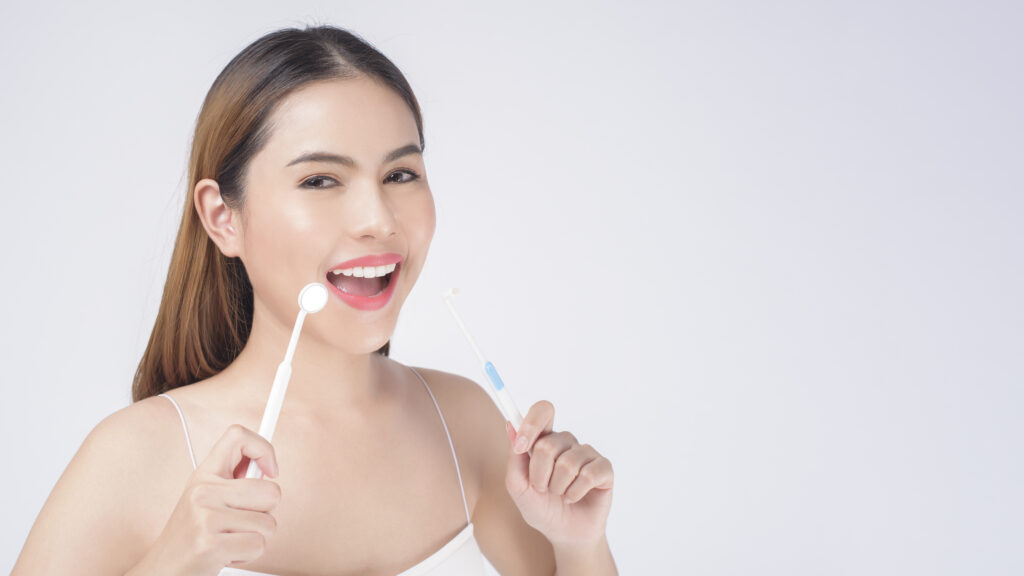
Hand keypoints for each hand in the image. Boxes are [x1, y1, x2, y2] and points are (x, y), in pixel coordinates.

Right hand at [139, 423, 281, 574]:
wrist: (163, 569)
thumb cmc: (191, 536)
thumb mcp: (206, 499)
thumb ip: (235, 483)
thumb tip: (269, 468)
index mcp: (204, 474)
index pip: (238, 436)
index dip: (264, 448)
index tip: (270, 471)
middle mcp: (203, 490)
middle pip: (271, 492)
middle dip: (266, 513)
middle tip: (243, 522)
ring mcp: (206, 516)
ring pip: (269, 524)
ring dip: (256, 538)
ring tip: (230, 540)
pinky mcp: (210, 544)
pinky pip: (258, 545)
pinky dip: (248, 556)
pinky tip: (226, 553)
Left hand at [504, 400, 613, 547]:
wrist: (564, 534)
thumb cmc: (541, 508)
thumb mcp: (518, 487)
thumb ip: (514, 458)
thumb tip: (511, 425)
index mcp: (545, 440)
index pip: (543, 411)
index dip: (531, 424)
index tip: (521, 446)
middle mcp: (567, 442)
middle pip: (549, 444)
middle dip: (539, 475)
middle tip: (542, 488)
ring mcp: (587, 454)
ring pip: (568, 462)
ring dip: (558, 487)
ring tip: (560, 495)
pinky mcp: (604, 469)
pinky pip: (589, 474)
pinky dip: (576, 492)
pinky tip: (574, 498)